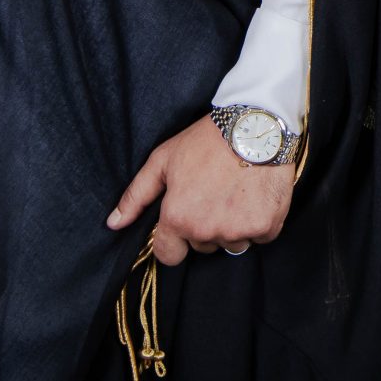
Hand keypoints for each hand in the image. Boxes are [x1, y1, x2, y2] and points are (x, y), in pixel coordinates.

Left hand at [108, 115, 293, 265]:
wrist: (255, 125)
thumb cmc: (207, 140)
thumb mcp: (163, 160)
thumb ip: (136, 196)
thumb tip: (113, 223)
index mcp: (179, 218)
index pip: (169, 255)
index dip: (173, 239)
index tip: (184, 220)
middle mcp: (208, 230)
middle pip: (202, 246)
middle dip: (206, 226)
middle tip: (214, 193)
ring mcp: (239, 230)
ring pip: (232, 243)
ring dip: (233, 226)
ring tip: (236, 192)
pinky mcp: (267, 226)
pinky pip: (260, 236)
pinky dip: (260, 221)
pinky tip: (256, 195)